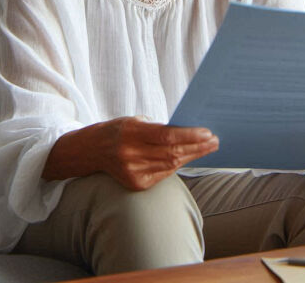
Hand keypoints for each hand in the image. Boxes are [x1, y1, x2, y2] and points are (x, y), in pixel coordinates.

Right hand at [44, 116, 217, 190]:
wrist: (89, 151)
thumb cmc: (117, 131)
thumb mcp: (134, 121)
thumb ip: (157, 128)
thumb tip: (189, 131)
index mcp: (131, 133)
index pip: (167, 136)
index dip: (190, 136)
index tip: (208, 132)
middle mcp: (130, 154)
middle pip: (172, 153)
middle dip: (197, 147)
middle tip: (214, 141)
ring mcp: (132, 172)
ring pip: (170, 165)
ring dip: (191, 156)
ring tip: (207, 148)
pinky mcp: (135, 184)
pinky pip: (163, 174)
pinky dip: (177, 165)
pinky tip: (188, 157)